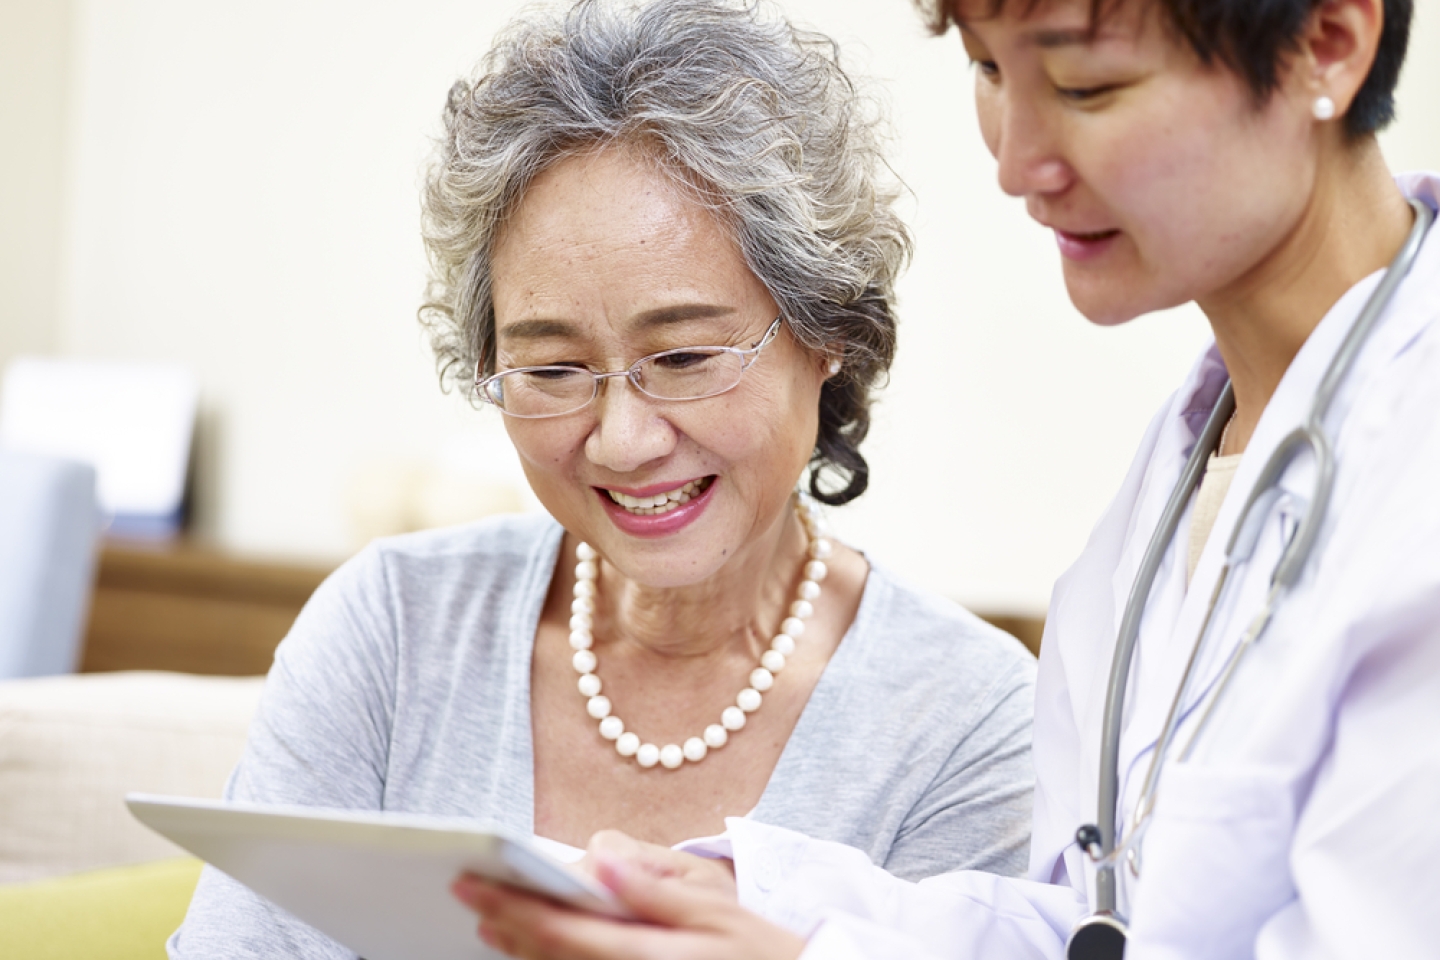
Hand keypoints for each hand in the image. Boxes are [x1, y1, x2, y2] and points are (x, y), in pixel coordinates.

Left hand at [451, 830, 804, 959]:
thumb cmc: (759, 950)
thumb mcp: (715, 909)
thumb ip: (654, 891)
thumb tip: (600, 864)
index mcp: (649, 957)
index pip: (564, 933)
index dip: (514, 907)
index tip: (476, 884)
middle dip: (508, 926)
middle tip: (469, 895)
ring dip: (522, 952)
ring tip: (493, 925)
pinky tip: (537, 952)